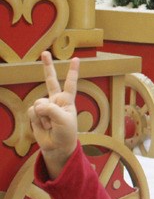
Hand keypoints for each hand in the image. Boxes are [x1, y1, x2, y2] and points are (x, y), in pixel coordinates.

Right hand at [28, 51, 79, 178]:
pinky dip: (37, 119)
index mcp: (67, 100)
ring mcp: (45, 106)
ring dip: (44, 116)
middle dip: (47, 66)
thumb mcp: (64, 121)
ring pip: (39, 103)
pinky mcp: (35, 113)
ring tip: (50, 124)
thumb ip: (51, 110)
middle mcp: (56, 100)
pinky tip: (43, 125)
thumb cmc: (66, 133)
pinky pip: (32, 111)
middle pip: (50, 80)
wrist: (56, 146)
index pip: (71, 83)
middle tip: (45, 52)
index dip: (73, 71)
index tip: (77, 58)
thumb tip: (38, 105)